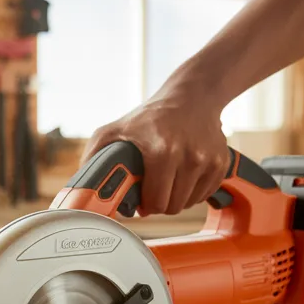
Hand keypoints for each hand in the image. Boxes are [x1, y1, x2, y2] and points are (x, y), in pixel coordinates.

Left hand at [82, 87, 228, 215]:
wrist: (192, 97)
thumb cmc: (151, 116)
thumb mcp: (115, 130)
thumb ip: (94, 157)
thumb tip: (82, 188)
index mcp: (161, 150)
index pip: (155, 202)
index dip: (145, 205)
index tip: (141, 199)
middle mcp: (188, 156)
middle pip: (171, 207)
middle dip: (158, 203)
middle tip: (152, 188)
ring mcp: (208, 161)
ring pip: (187, 204)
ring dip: (175, 198)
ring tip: (167, 179)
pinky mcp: (221, 164)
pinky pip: (203, 196)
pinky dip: (192, 191)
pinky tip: (183, 174)